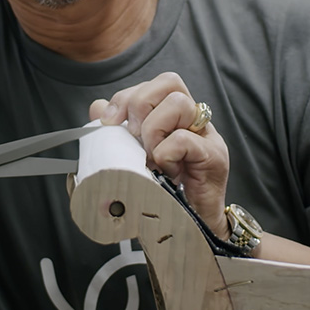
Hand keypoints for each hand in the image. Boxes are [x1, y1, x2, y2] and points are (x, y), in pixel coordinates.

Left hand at [93, 72, 230, 235]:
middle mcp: (193, 120)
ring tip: (150, 156)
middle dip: (140, 104)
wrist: (191, 228)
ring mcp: (206, 136)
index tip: (109, 121)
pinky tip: (164, 170)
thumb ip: (116, 131)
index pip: (154, 84)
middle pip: (170, 82)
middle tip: (132, 135)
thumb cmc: (164, 192)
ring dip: (153, 130)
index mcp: (174, 116)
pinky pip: (185, 139)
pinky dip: (166, 152)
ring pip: (179, 103)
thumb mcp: (134, 158)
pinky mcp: (214, 156)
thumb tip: (96, 106)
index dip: (127, 96)